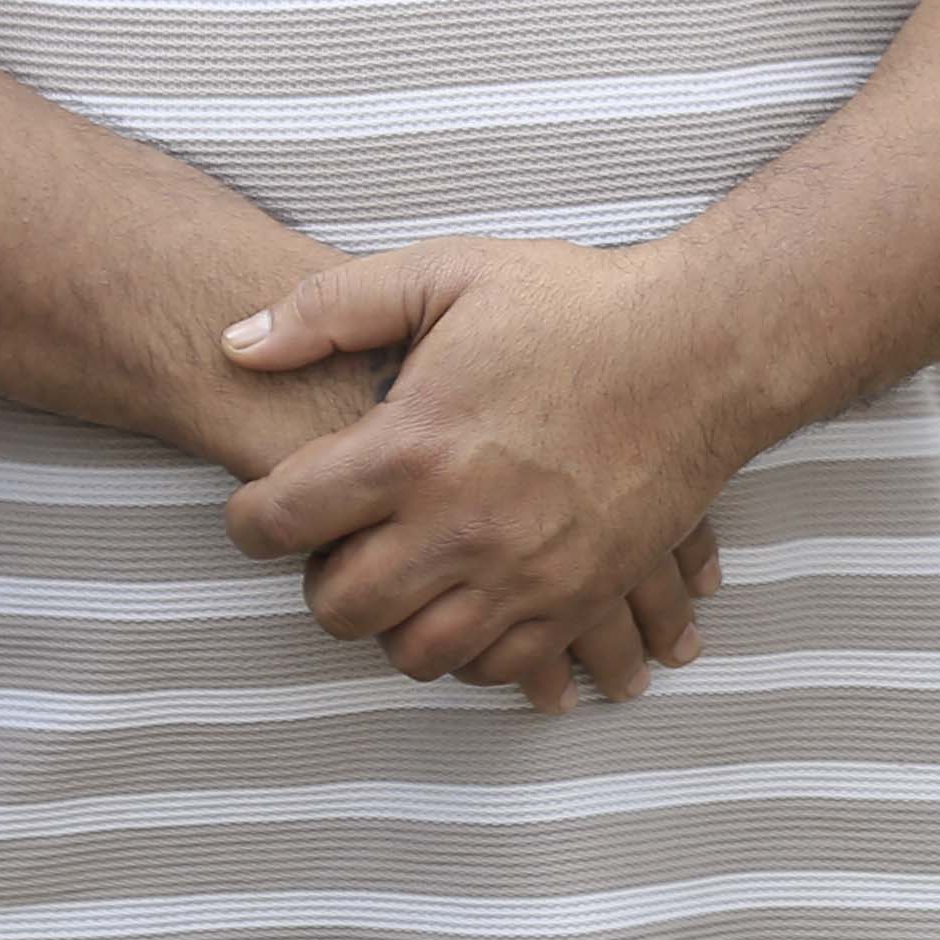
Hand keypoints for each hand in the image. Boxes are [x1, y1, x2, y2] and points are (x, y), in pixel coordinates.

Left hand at [218, 244, 737, 714]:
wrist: (704, 346)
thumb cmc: (575, 304)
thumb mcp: (448, 273)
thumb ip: (330, 306)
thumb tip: (235, 345)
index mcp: (413, 445)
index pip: (280, 520)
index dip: (249, 521)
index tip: (261, 512)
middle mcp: (461, 524)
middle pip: (341, 607)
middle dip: (320, 582)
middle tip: (338, 548)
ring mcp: (523, 572)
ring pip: (415, 653)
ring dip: (393, 624)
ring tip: (403, 581)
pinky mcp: (578, 598)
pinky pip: (498, 666)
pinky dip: (470, 650)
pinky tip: (468, 605)